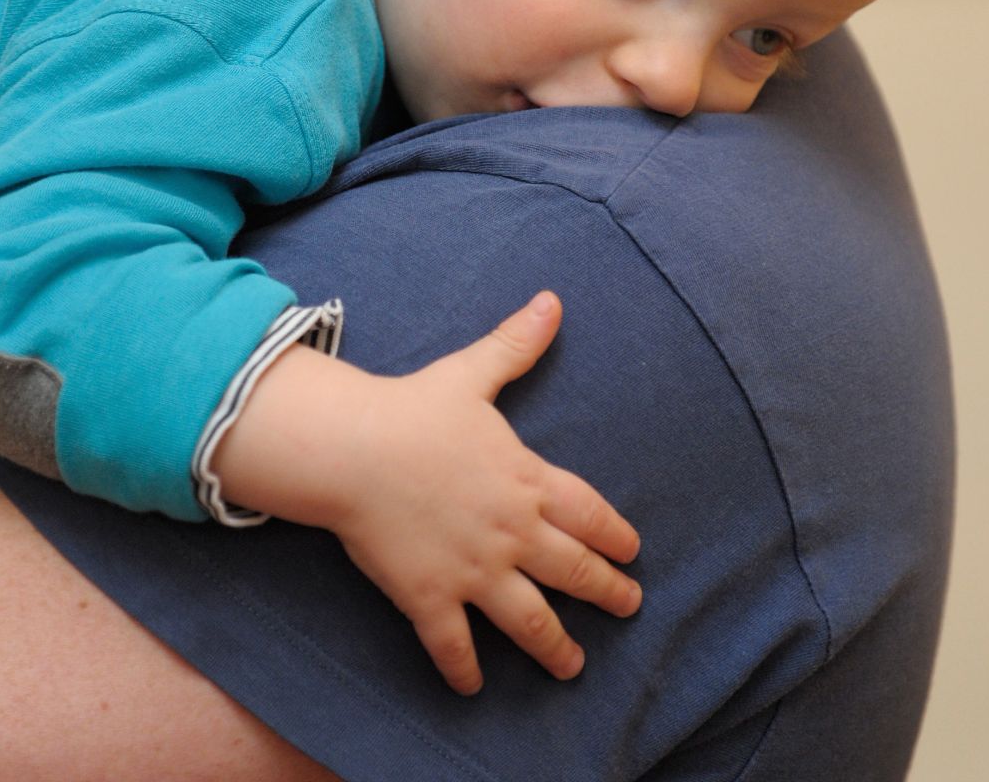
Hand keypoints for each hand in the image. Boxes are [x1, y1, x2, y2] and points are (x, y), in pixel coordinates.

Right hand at [213, 292, 640, 693]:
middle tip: (629, 607)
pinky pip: (455, 645)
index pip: (589, 513)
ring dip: (555, 648)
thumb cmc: (414, 409)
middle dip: (607, 592)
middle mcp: (512, 532)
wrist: (355, 450)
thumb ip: (517, 344)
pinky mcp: (431, 598)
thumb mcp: (473, 374)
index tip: (633, 550)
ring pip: (529, 622)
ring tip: (573, 665)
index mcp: (527, 479)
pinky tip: (473, 688)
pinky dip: (465, 670)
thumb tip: (552, 300)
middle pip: (573, 571)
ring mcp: (474, 571)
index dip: (615, 534)